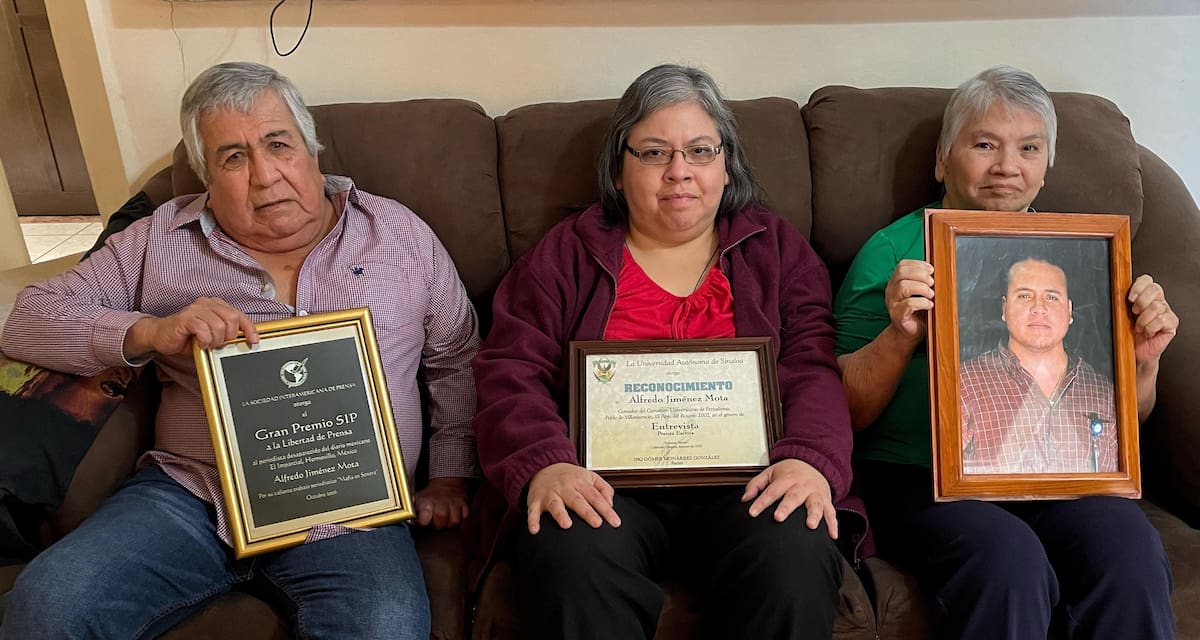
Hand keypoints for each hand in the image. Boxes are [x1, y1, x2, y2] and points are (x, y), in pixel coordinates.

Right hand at [125, 297, 258, 358]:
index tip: (253, 341)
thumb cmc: (188, 336)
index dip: (249, 329)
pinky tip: (200, 343)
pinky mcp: (185, 318)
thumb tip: (245, 341)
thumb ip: (226, 334)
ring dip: (215, 341)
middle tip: (219, 344)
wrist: (161, 336)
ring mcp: (196, 309)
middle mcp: (208, 303)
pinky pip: (203, 329)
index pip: (239, 315)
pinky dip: (205, 340)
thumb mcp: (212, 335)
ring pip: (218, 326)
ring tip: (207, 344)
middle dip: (229, 336)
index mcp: (217, 305)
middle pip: (232, 319)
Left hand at [414, 477, 469, 528]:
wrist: (447, 483)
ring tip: (445, 521)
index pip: (425, 517)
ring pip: (454, 521)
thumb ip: (413, 509)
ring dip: (449, 524)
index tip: (423, 522)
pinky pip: (464, 517)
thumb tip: (407, 518)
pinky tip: (454, 516)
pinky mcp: (464, 504)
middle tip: (436, 523)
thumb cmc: (431, 495)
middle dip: (438, 525)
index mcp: (428, 502)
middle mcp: (442, 502)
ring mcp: (454, 503)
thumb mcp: (418, 499)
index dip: (423, 521)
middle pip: (441, 519)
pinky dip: (460, 519)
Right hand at [525, 462, 620, 533]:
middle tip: (597, 523)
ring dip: (560, 514)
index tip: (615, 522)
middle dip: (587, 512)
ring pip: (556, 504)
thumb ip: (604, 489)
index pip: (596, 497)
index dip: (606, 510)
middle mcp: (566, 488)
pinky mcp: (536, 500)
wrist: (544, 465)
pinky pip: (533, 511)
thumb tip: (610, 504)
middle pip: (577, 500)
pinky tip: (535, 530)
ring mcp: (550, 494)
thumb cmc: (570, 476)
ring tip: (566, 525)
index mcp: (580, 482)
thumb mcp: (590, 476)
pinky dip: (533, 520)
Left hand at [741, 458, 837, 538]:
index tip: (752, 513)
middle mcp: (802, 486)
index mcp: (787, 478)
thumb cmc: (790, 471)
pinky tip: (832, 535)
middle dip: (786, 507)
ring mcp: (816, 493)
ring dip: (814, 515)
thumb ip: (756, 484)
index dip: (761, 502)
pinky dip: (833, 524)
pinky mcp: (827, 500)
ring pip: (816, 504)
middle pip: (793, 497)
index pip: (772, 491)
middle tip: (778, 517)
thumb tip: (744, 499)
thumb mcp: (771, 472)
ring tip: (811, 526)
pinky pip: (831, 513)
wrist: (814, 462)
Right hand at [884, 260, 934, 340]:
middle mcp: (891, 290)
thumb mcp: (920, 293)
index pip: (902, 266)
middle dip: (920, 275)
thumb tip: (936, 271)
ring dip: (922, 289)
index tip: (931, 270)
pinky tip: (929, 305)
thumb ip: (924, 281)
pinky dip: (922, 303)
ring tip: (931, 295)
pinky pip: (908, 304)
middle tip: (932, 283)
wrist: (909, 333)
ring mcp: (892, 303)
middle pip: (901, 273)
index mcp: (895, 282)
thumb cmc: (917, 311)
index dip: (918, 265)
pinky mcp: (897, 315)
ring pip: (903, 287)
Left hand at [1128, 275, 1177, 363]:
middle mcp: (1157, 301)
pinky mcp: (1171, 323)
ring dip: (1143, 319)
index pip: (1146, 280)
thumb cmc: (1127, 333)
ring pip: (1156, 306)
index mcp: (1144, 295)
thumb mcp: (1121, 315)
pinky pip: (1161, 320)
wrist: (1135, 352)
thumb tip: (1114, 291)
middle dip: (1141, 301)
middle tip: (1134, 313)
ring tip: (1139, 327)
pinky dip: (1150, 328)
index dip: (1139, 286)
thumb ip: (1121, 302)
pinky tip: (1147, 333)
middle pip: (1155, 289)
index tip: (1130, 298)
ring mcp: (1166, 311)